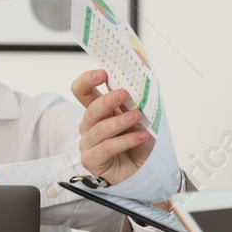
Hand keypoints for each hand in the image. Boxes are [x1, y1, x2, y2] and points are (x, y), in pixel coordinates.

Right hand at [71, 69, 152, 185]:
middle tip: (123, 93)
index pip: (82, 91)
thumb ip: (138, 92)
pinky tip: (141, 136)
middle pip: (90, 110)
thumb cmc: (141, 141)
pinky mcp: (92, 160)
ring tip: (138, 116)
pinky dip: (125, 141)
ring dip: (120, 121)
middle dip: (106, 100)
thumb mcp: (143, 114)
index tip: (102, 73)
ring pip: (99, 129)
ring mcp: (89, 144)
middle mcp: (90, 126)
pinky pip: (106, 148)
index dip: (87, 80)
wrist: (148, 170)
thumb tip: (140, 61)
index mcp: (98, 110)